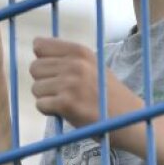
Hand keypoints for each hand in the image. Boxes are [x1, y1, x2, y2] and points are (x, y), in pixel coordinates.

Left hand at [30, 37, 144, 149]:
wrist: (129, 119)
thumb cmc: (106, 94)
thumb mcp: (91, 65)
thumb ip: (67, 56)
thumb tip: (35, 46)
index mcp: (80, 51)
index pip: (40, 45)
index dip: (42, 60)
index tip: (53, 71)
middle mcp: (74, 63)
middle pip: (34, 68)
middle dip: (43, 81)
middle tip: (63, 91)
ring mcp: (70, 83)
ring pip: (35, 88)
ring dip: (47, 97)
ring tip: (68, 101)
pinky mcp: (66, 103)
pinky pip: (40, 104)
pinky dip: (49, 111)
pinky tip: (67, 111)